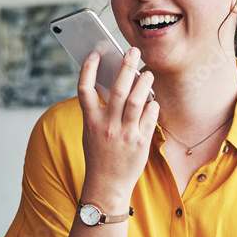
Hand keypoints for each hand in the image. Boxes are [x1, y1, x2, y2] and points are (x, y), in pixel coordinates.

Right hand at [77, 48, 158, 208]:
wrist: (107, 185)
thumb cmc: (99, 155)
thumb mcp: (91, 132)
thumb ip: (99, 110)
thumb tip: (112, 83)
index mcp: (90, 122)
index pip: (84, 88)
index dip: (88, 68)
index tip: (95, 52)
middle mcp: (107, 126)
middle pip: (117, 89)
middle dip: (126, 66)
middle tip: (133, 51)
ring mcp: (125, 134)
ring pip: (138, 100)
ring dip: (144, 83)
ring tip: (147, 74)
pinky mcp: (141, 142)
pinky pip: (150, 116)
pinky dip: (152, 105)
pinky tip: (152, 100)